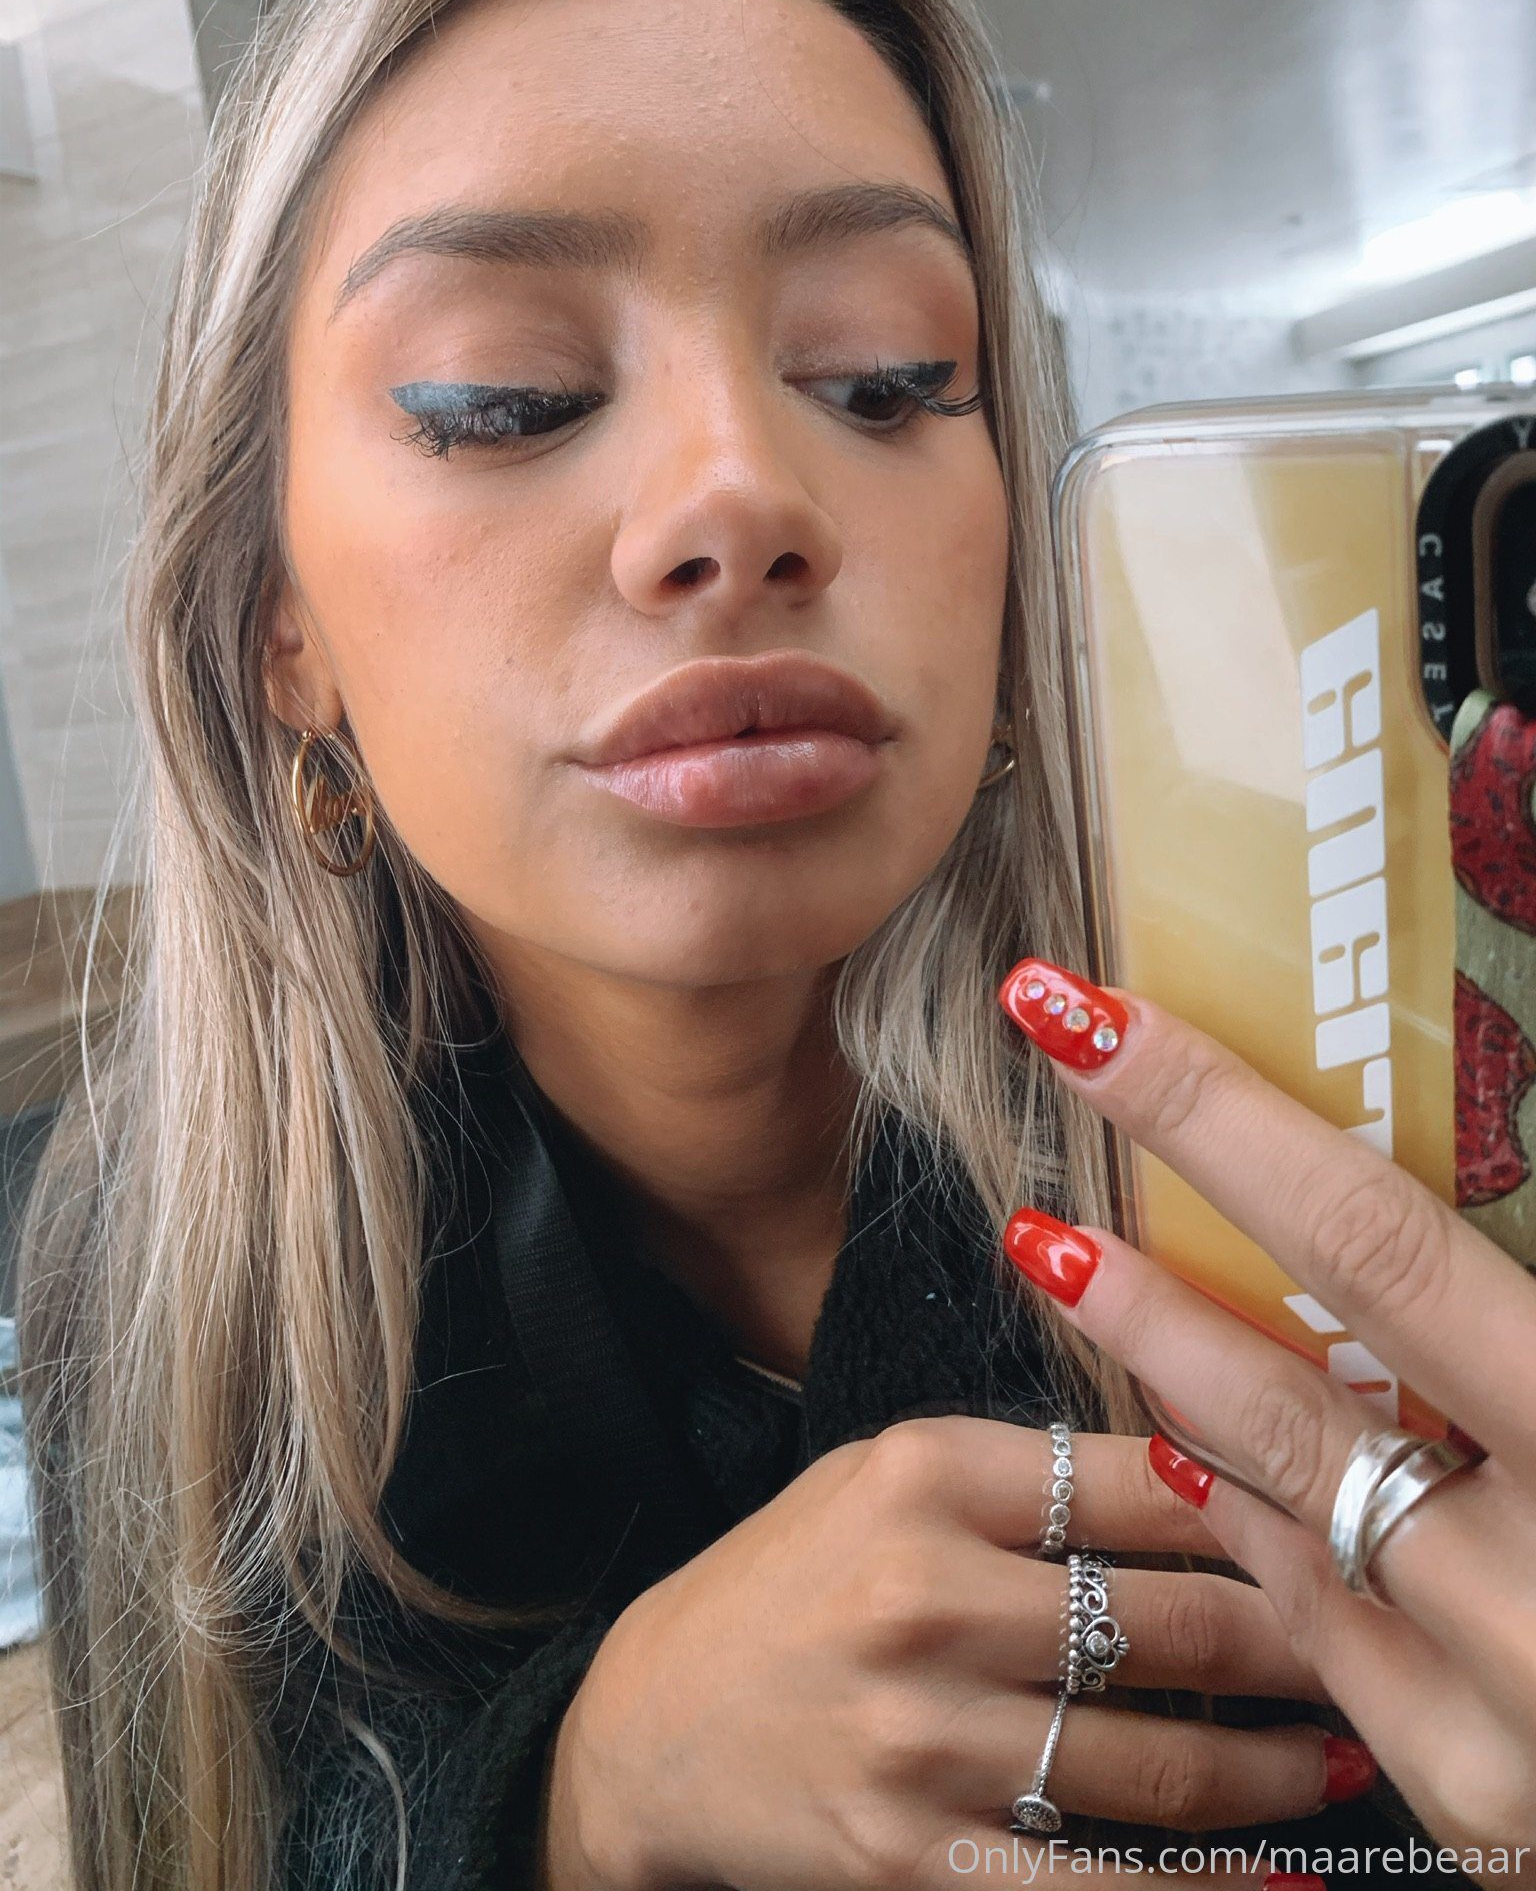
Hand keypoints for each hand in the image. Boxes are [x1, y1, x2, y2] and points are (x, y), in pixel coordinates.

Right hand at [549, 1414, 1364, 1890]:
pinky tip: (1279, 1876)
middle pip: (1166, 1618)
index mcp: (919, 1476)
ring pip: (1154, 1759)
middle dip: (1294, 1639)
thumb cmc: (782, 1585)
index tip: (1326, 1519)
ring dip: (1272, 1766)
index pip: (1134, 1476)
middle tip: (1367, 1642)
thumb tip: (1196, 1459)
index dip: (1256, 1497)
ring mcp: (921, 1736)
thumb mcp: (877, 1476)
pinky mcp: (914, 1856)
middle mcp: (922, 1595)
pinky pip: (1097, 1883)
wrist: (648, 1729)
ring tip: (1337, 1756)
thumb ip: (1019, 1467)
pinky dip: (1201, 1888)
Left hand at [999, 958, 1535, 1887]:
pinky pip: (1327, 1633)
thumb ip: (1508, 1274)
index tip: (1079, 1018)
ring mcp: (1509, 1720)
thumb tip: (1490, 1116)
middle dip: (1144, 1297)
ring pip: (1287, 1521)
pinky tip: (1227, 1469)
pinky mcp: (1479, 1808)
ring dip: (1188, 1403)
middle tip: (1037, 1212)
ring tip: (1104, 1295)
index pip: (1375, 1243)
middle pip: (1294, 1405)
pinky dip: (1273, 1537)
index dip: (1213, 1116)